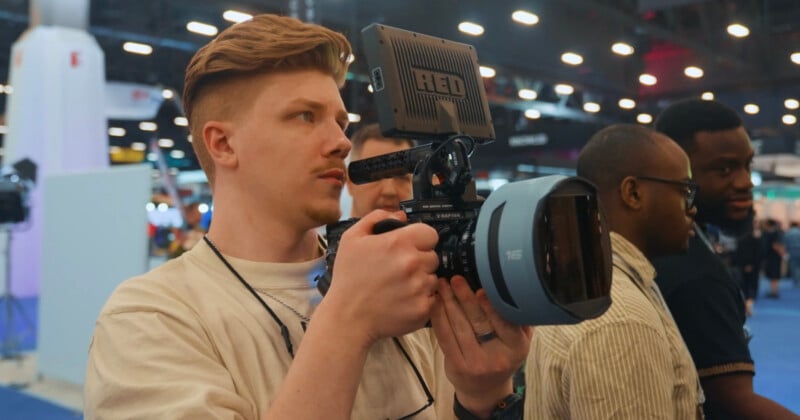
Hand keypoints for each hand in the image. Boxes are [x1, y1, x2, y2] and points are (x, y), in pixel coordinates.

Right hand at [323, 210, 438, 345]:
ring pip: (433, 278)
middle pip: (433, 256)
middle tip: (401, 270)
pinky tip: (403, 301)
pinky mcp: (423, 308)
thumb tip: (401, 215)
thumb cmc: (348, 278)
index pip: (430, 234)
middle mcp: (413, 263)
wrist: (347, 317)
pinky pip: (432, 298)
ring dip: (422, 281)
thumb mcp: (352, 238)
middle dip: (421, 261)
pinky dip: (421, 299)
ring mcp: (420, 287)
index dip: (421, 240)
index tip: (410, 248)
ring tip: (400, 287)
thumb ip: (376, 218)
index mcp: (399, 242)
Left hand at [431, 276, 532, 415]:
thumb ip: (519, 317)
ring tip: (443, 285)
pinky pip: (445, 337)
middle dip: (465, 298)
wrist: (485, 389)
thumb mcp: (519, 340)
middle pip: (479, 322)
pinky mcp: (456, 365)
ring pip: (459, 327)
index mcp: (516, 347)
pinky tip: (435, 303)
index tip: (481, 289)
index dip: (492, 307)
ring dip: (448, 303)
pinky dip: (438, 317)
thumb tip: (512, 286)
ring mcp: (475, 363)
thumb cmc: (502, 354)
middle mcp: (497, 357)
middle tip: (456, 279)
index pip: (505, 324)